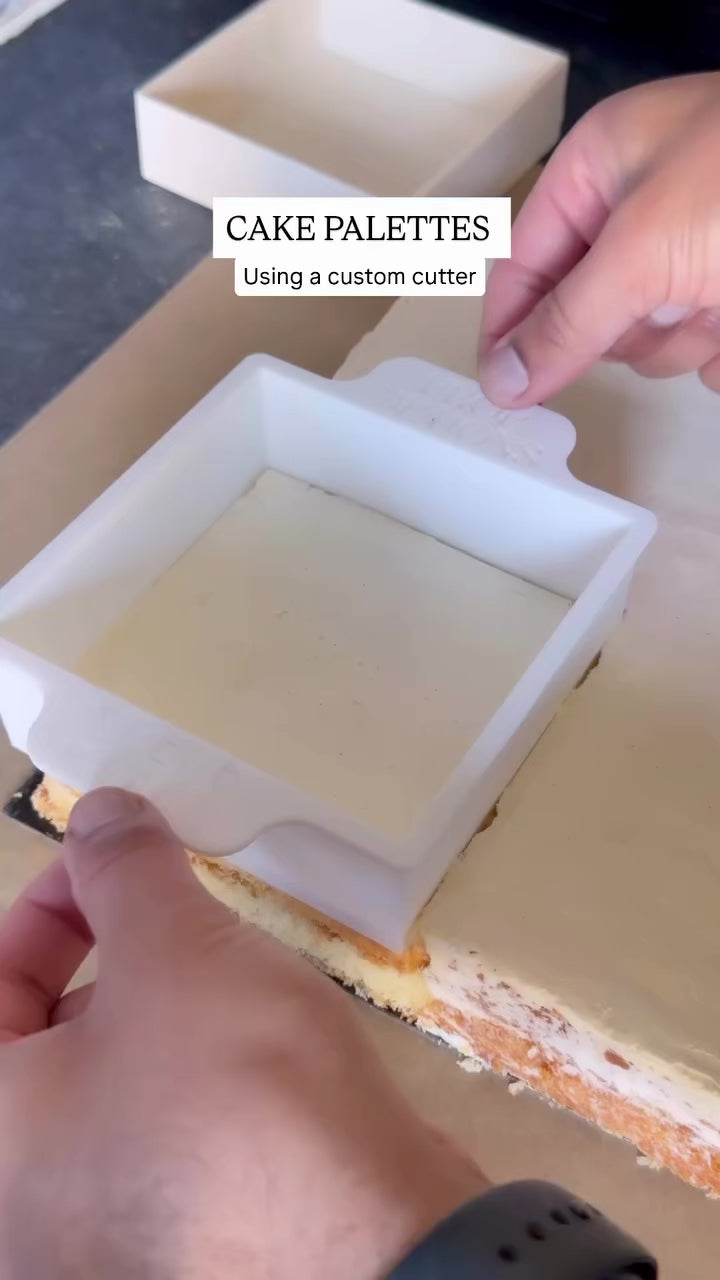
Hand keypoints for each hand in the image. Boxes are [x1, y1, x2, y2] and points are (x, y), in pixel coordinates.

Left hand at [0, 788, 485, 1278]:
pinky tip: (260, 1048)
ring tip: (229, 974)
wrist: (379, 1248)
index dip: (44, 906)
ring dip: (160, 1013)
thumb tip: (99, 812)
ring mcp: (107, 1232)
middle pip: (39, 1040)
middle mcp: (29, 1200)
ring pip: (110, 1086)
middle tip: (175, 910)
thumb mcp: (175, 949)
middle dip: (107, 955)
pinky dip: (196, 1075)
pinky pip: (165, 1133)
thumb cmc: (241, 1091)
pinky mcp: (187, 1241)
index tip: (111, 864)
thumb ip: (121, 869)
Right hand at [479, 72, 719, 405]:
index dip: (509, 327)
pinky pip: (700, 353)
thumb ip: (566, 320)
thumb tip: (506, 373)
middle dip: (628, 326)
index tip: (504, 389)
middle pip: (587, 313)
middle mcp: (640, 208)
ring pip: (648, 342)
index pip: (522, 264)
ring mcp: (690, 251)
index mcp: (601, 167)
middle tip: (667, 302)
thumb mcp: (645, 249)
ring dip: (684, 338)